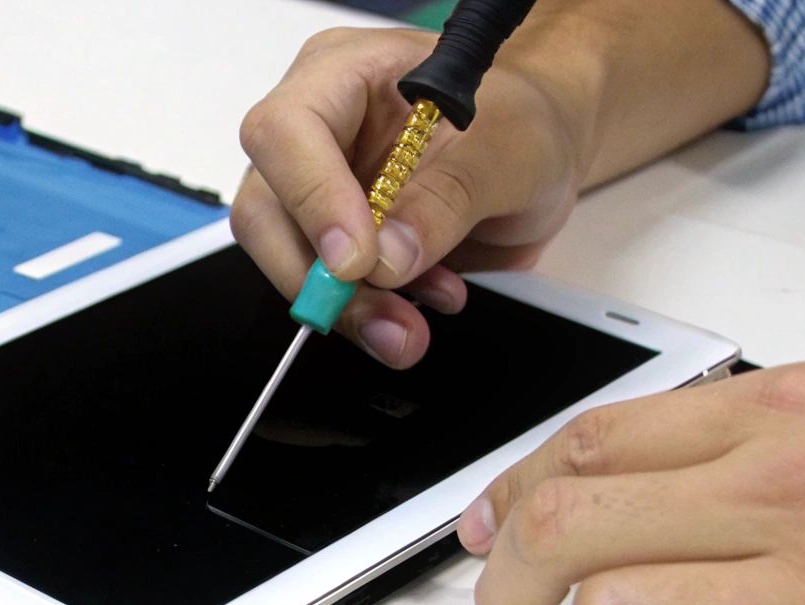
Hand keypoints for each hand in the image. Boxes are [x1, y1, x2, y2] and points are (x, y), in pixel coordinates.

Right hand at [231, 26, 594, 367]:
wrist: (538, 148)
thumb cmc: (521, 118)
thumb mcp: (509, 146)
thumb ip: (448, 197)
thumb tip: (387, 259)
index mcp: (343, 74)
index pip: (287, 131)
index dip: (313, 200)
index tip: (359, 261)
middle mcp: (314, 132)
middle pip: (266, 210)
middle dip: (321, 280)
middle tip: (385, 322)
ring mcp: (318, 190)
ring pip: (288, 260)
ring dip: (350, 309)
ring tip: (411, 329)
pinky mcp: (334, 242)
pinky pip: (328, 291)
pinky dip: (371, 313)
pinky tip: (430, 296)